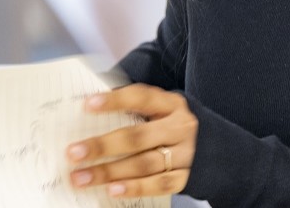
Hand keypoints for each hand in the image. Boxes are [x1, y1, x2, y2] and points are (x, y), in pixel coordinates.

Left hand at [66, 83, 197, 198]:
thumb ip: (134, 109)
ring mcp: (185, 154)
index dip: (115, 100)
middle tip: (74, 153)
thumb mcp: (161, 109)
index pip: (141, 98)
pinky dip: (135, 188)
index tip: (87, 105)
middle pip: (138, 137)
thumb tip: (90, 111)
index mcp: (170, 104)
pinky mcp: (187, 178)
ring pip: (145, 164)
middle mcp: (180, 127)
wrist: (215, 147)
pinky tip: (113, 190)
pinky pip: (159, 185)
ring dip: (110, 172)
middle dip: (103, 146)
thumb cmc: (173, 124)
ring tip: (83, 177)